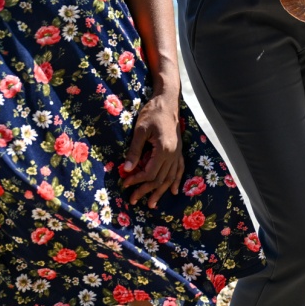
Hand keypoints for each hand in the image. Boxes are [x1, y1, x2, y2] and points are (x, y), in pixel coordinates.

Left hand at [121, 92, 183, 206]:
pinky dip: (177, 181)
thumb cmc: (152, 113)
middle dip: (145, 191)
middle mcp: (173, 154)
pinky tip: (174, 190)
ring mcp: (178, 153)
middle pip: (160, 179)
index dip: (136, 180)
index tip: (125, 184)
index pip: (149, 173)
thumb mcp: (140, 130)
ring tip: (152, 204)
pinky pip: (179, 169)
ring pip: (170, 177)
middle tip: (133, 200)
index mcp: (163, 150)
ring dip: (160, 191)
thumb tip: (126, 170)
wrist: (167, 100)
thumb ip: (134, 151)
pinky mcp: (179, 150)